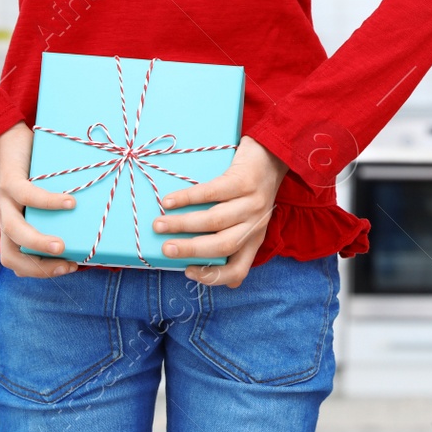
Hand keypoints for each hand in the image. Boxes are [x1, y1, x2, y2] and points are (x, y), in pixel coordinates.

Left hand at [0, 122, 78, 278]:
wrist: (8, 136)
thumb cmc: (36, 168)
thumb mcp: (47, 194)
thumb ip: (60, 212)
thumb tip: (97, 224)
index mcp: (15, 226)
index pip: (18, 261)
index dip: (40, 271)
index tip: (71, 267)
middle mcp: (7, 217)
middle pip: (11, 255)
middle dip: (38, 267)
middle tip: (68, 265)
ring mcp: (6, 200)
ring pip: (13, 230)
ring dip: (38, 242)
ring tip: (62, 247)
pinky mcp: (10, 180)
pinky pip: (26, 196)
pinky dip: (48, 202)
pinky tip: (69, 202)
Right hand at [151, 136, 288, 287]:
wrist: (272, 154)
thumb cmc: (250, 192)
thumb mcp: (246, 219)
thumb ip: (227, 237)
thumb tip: (197, 264)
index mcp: (254, 240)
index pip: (238, 269)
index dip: (213, 277)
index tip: (187, 272)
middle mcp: (255, 224)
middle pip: (223, 245)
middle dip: (191, 250)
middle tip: (166, 249)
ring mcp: (252, 202)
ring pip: (216, 220)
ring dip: (184, 224)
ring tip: (160, 224)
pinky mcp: (245, 180)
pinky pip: (213, 192)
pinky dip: (188, 198)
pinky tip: (170, 201)